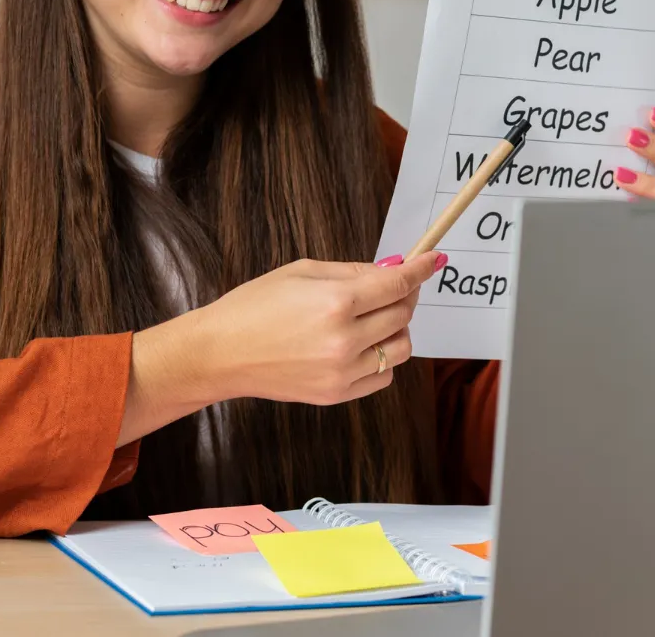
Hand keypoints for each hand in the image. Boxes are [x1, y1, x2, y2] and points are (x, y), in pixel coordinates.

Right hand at [192, 251, 443, 405]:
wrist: (221, 353)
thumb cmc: (255, 305)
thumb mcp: (303, 271)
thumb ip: (354, 271)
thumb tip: (393, 269)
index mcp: (336, 302)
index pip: (397, 285)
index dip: (420, 270)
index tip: (433, 260)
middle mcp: (344, 339)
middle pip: (402, 314)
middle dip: (404, 295)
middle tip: (394, 286)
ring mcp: (342, 372)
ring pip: (401, 348)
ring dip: (396, 329)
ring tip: (373, 318)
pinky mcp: (337, 394)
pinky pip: (382, 376)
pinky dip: (382, 358)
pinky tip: (361, 345)